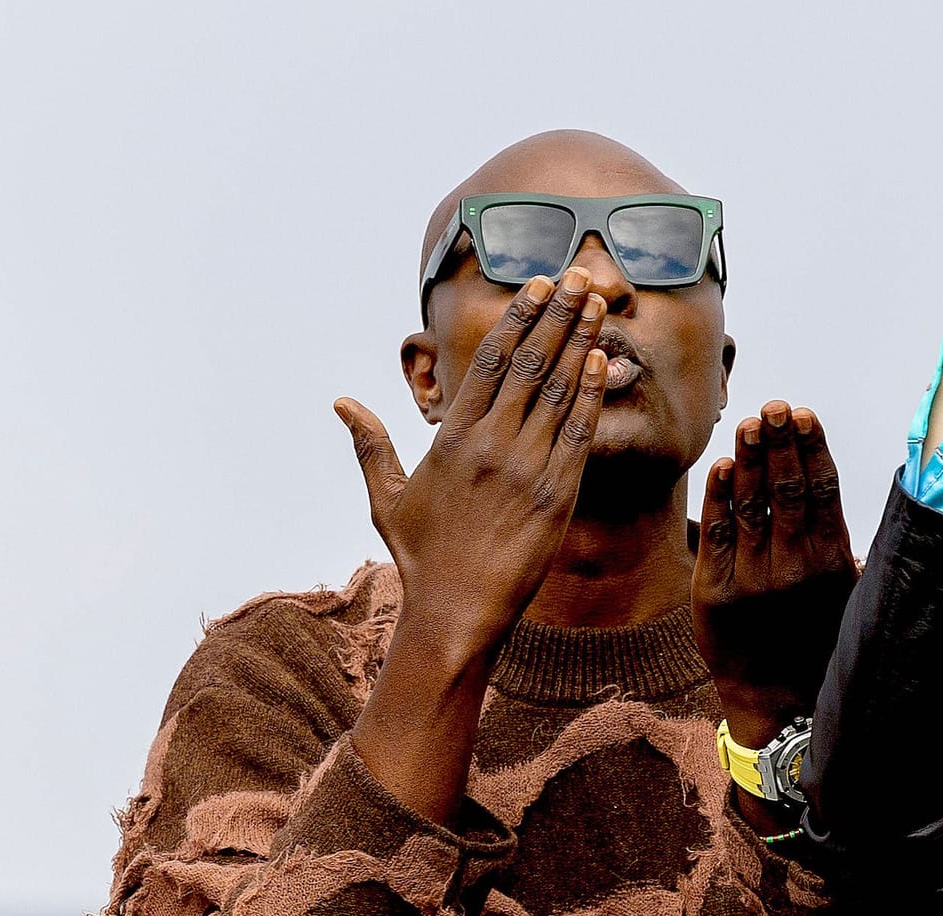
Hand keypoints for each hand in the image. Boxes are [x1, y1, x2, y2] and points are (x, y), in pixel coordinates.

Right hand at [336, 266, 608, 673]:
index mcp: (452, 437)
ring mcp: (526, 470)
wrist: (456, 612)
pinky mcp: (557, 498)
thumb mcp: (388, 498)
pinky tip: (600, 360)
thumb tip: (342, 402)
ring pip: (558, 391)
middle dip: (556, 315)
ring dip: (579, 341)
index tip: (536, 285)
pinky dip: (590, 395)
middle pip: (530, 364)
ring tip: (597, 303)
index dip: (517, 318)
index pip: (491, 361)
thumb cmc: (422, 558)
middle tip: (578, 275)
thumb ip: (371, 445)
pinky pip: (577, 436)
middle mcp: (490, 445)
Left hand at [693, 402, 855, 746]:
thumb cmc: (816, 641)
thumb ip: (849, 551)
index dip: (812, 449)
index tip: (805, 415)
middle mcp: (795, 570)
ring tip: (750, 424)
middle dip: (781, 443)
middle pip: (787, 490)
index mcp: (831, 565)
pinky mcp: (716, 593)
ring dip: (751, 458)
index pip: (823, 492)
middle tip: (774, 406)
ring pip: (751, 505)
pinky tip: (723, 465)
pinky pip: (716, 533)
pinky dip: (719, 496)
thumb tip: (887, 513)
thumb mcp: (848, 598)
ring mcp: (753, 581)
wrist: (776, 701)